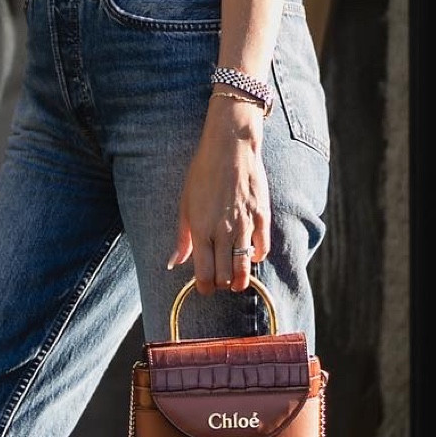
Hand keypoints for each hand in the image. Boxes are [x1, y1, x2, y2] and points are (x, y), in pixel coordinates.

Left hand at [167, 96, 270, 294]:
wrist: (230, 148)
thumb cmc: (202, 174)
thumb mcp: (185, 205)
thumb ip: (182, 238)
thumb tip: (173, 262)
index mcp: (200, 230)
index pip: (204, 273)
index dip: (205, 287)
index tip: (205, 288)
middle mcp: (222, 231)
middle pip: (225, 276)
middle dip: (221, 284)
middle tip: (219, 281)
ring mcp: (244, 225)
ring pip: (244, 267)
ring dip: (239, 278)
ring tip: (236, 280)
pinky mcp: (262, 217)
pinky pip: (262, 248)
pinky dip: (256, 257)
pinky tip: (251, 255)